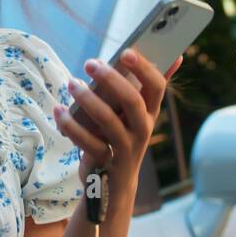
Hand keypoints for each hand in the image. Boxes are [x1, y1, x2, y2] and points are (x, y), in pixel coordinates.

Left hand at [53, 49, 182, 187]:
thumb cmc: (123, 138)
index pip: (157, 86)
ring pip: (108, 120)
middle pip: (132, 101)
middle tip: (90, 63)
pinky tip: (58, 110)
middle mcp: (142, 129)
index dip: (144, 68)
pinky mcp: (105, 161)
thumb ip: (147, 88)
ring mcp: (125, 147)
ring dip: (87, 99)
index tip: (126, 51)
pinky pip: (87, 142)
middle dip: (111, 79)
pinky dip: (70, 124)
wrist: (116, 184)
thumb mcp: (137, 115)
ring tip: (71, 83)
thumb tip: (177, 56)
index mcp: (149, 112)